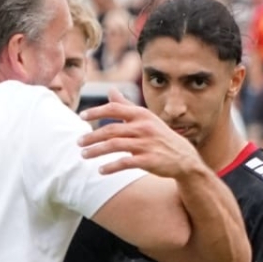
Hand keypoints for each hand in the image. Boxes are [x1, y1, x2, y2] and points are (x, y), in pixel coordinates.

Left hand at [78, 97, 201, 178]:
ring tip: (84, 155)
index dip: (96, 111)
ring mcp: (146, 144)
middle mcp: (143, 127)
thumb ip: (126, 106)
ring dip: (96, 151)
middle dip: (92, 136)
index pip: (114, 108)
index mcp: (141, 114)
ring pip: (115, 145)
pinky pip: (125, 163)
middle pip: (111, 129)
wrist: (184, 157)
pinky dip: (111, 167)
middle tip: (78, 142)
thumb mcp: (146, 118)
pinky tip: (101, 170)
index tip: (81, 116)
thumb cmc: (160, 136)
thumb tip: (110, 90)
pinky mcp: (149, 160)